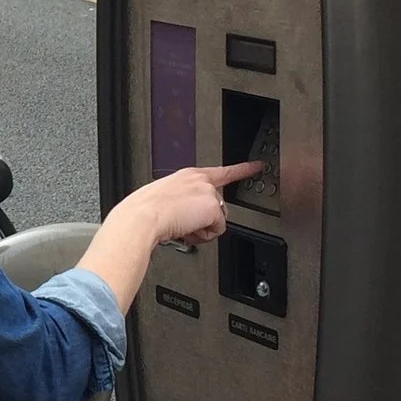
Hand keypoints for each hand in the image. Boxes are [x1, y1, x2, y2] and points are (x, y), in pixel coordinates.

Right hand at [124, 162, 265, 247]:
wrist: (143, 217)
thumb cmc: (144, 211)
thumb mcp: (163, 199)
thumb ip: (180, 202)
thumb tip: (184, 219)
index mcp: (187, 175)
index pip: (220, 172)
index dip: (242, 169)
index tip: (257, 165)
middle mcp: (200, 180)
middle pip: (218, 205)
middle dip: (205, 219)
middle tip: (184, 224)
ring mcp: (208, 193)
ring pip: (217, 219)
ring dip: (201, 228)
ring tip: (182, 227)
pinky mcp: (213, 207)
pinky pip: (217, 230)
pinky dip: (203, 235)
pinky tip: (188, 231)